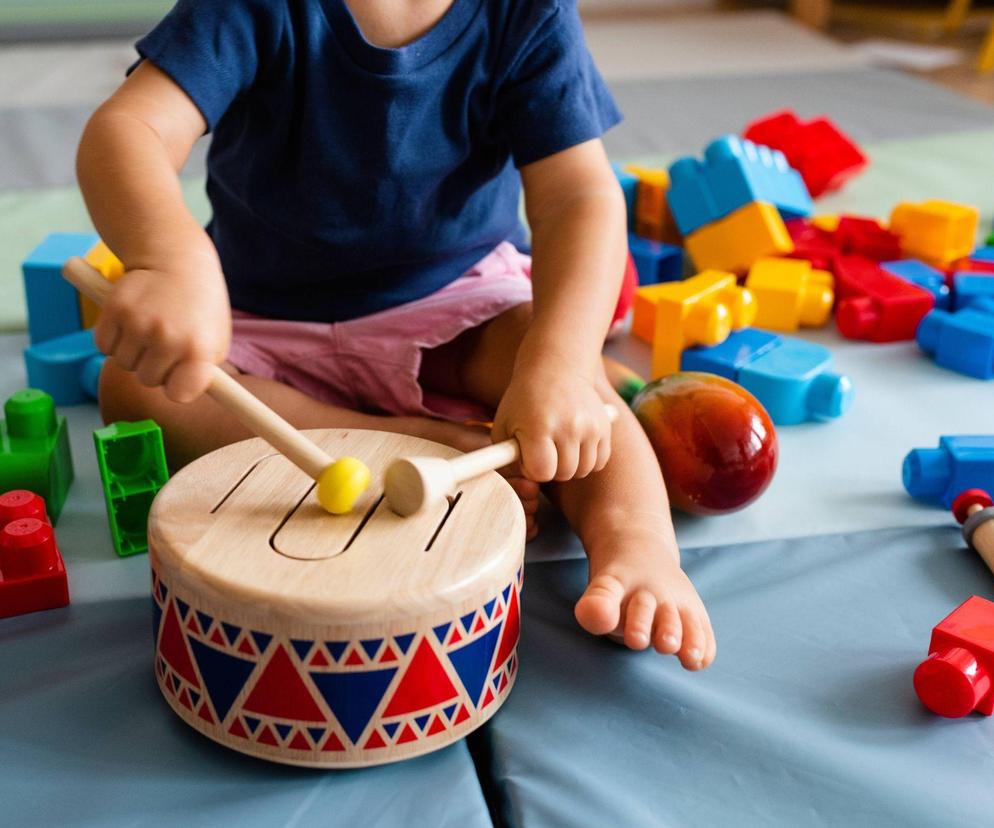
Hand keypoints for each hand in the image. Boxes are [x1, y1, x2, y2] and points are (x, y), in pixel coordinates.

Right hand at [93, 256, 230, 402]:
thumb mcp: (216, 339)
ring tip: (150, 328)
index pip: (179, 394)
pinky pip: (104, 345)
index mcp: (199, 350)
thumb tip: (185, 397)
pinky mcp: (115, 309)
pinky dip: (113, 338)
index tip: (177, 377)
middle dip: (153, 367)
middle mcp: (169, 339)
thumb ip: (203, 372)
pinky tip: (131, 321)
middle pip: (147, 381)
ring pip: (124, 363)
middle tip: (164, 343)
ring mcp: (140, 324)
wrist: (178, 261)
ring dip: (133, 352)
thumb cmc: (200, 307)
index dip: (175, 388)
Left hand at [492, 360, 611, 482]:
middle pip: (563, 473)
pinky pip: (599, 461)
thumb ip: (505, 458)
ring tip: (557, 447)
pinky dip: (587, 460)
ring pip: (583, 470)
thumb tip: (521, 483)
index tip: (528, 453)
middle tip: (543, 450)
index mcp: (539, 426)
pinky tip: (574, 446)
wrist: (556, 368)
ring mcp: (590, 427)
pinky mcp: (604, 427)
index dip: (531, 468)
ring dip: (569, 465)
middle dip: (550, 468)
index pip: (541, 472)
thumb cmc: (523, 401)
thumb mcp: (503, 425)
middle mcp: (568, 426)